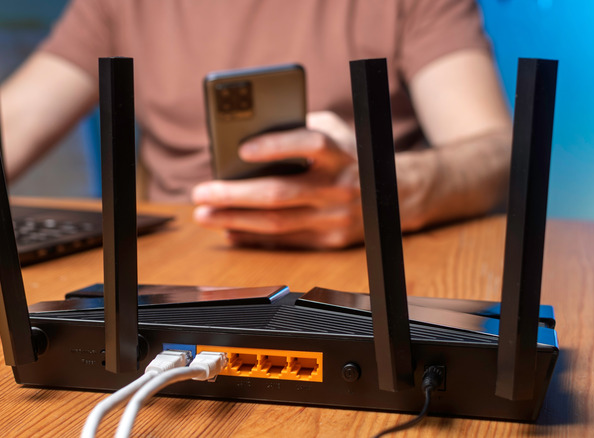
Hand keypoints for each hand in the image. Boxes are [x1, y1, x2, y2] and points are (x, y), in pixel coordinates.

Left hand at [192, 111, 363, 248]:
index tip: (241, 149)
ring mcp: (336, 216)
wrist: (393, 194)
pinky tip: (229, 230)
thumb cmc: (348, 154)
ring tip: (205, 213)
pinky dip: (254, 237)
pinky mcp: (331, 240)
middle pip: (281, 192)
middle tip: (201, 192)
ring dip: (235, 220)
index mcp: (342, 151)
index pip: (311, 144)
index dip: (276, 146)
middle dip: (235, 194)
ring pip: (278, 222)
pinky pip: (285, 241)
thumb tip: (245, 135)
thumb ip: (297, 126)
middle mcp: (341, 184)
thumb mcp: (334, 130)